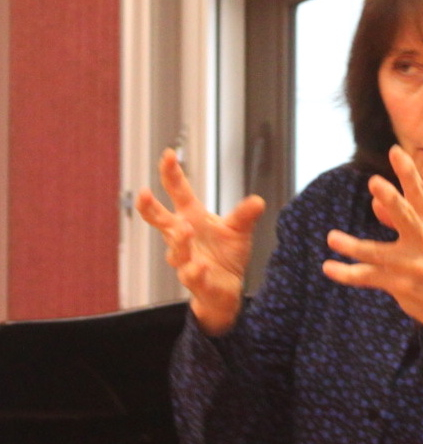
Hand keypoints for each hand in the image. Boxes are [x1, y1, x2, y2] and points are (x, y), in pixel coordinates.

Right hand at [136, 148, 263, 335]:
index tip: (169, 154)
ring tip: (185, 228)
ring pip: (176, 250)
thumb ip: (244, 215)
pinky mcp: (196, 281)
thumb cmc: (225, 254)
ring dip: (179, 239)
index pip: (178, 192)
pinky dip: (195, 270)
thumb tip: (258, 200)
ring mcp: (186, 260)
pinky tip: (201, 264)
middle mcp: (183, 237)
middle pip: (160, 220)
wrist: (226, 289)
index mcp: (192, 218)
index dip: (171, 174)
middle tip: (143, 194)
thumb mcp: (238, 230)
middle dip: (149, 208)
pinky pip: (191, 275)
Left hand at [322, 145, 422, 348]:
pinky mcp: (401, 285)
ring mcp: (413, 265)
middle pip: (406, 217)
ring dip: (352, 246)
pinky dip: (346, 273)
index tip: (396, 151)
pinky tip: (329, 267)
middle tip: (375, 182)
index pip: (420, 194)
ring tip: (331, 238)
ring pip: (376, 252)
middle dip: (392, 200)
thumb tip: (374, 203)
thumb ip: (399, 219)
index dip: (408, 172)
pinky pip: (368, 277)